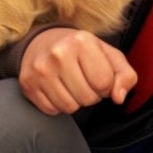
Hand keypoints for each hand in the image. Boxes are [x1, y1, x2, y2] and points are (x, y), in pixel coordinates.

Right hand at [19, 28, 137, 114]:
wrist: (43, 42)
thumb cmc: (82, 51)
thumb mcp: (109, 55)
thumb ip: (125, 76)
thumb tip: (119, 98)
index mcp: (81, 41)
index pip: (104, 83)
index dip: (106, 86)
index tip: (98, 76)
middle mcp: (58, 53)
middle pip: (87, 98)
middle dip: (91, 94)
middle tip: (83, 79)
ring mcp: (40, 69)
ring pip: (69, 107)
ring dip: (75, 101)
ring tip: (71, 84)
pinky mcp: (28, 84)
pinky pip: (52, 110)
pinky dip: (58, 104)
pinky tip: (57, 88)